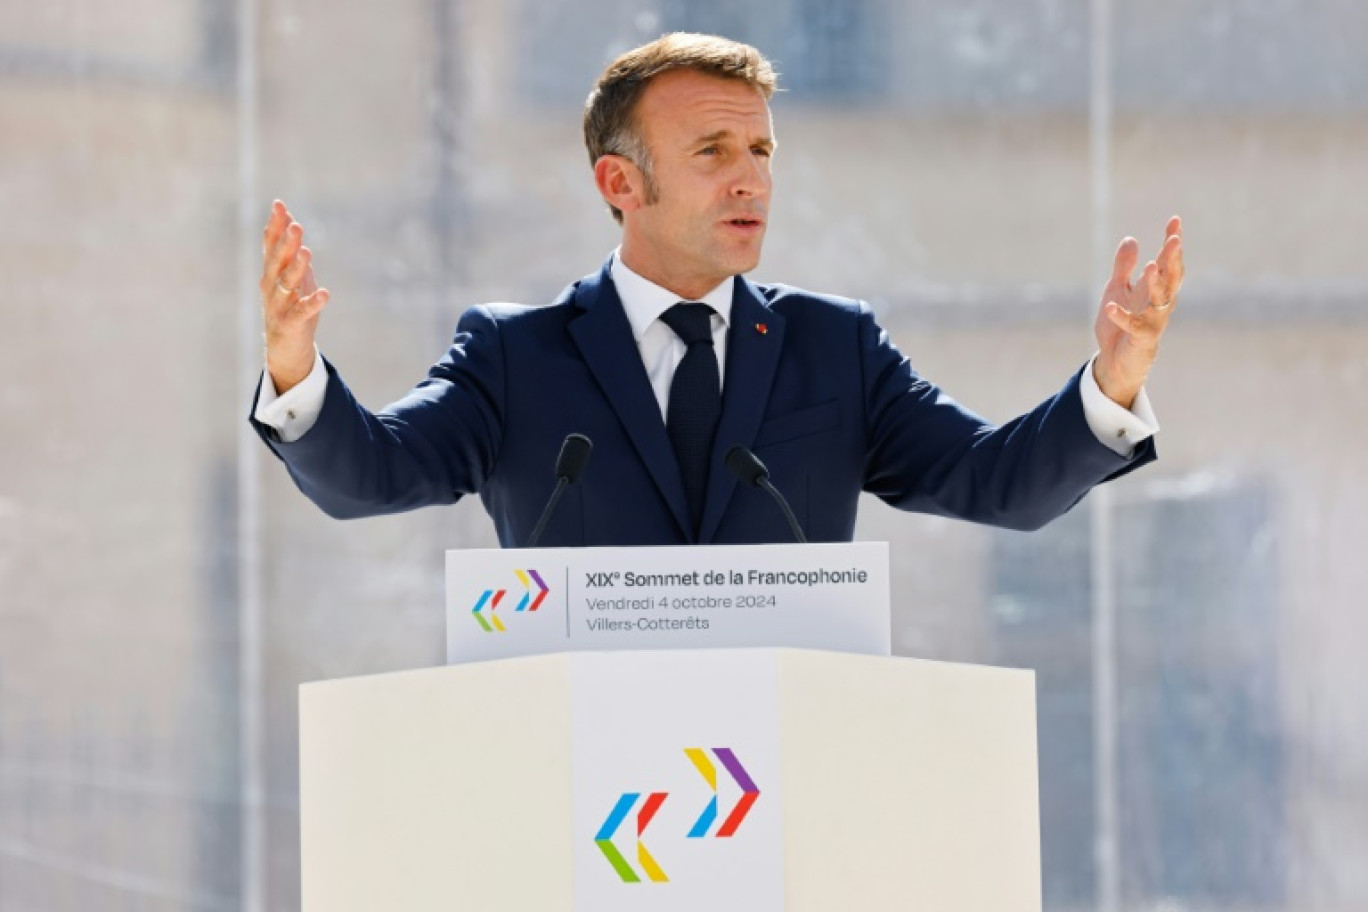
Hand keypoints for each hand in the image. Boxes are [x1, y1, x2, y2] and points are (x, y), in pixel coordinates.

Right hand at [260, 199, 328, 392]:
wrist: (285, 347)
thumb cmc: (290, 305)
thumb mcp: (291, 276)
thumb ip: (290, 251)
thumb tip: (290, 220)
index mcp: (271, 272)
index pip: (271, 244)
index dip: (275, 225)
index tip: (279, 204)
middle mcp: (270, 286)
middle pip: (277, 261)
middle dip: (285, 243)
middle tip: (296, 226)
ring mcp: (278, 305)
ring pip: (286, 284)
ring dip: (296, 268)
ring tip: (307, 252)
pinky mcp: (289, 323)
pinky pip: (301, 311)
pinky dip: (312, 303)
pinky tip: (325, 294)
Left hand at [1093, 216, 1183, 408]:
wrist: (1114, 362)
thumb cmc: (1119, 325)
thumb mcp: (1118, 290)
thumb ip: (1124, 267)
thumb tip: (1131, 239)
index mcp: (1155, 289)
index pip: (1167, 262)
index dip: (1172, 242)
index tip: (1175, 220)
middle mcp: (1159, 303)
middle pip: (1170, 278)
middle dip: (1173, 260)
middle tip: (1174, 240)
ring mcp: (1153, 322)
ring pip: (1160, 301)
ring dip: (1155, 284)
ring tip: (1151, 266)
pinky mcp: (1141, 340)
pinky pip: (1133, 327)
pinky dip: (1122, 317)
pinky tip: (1110, 306)